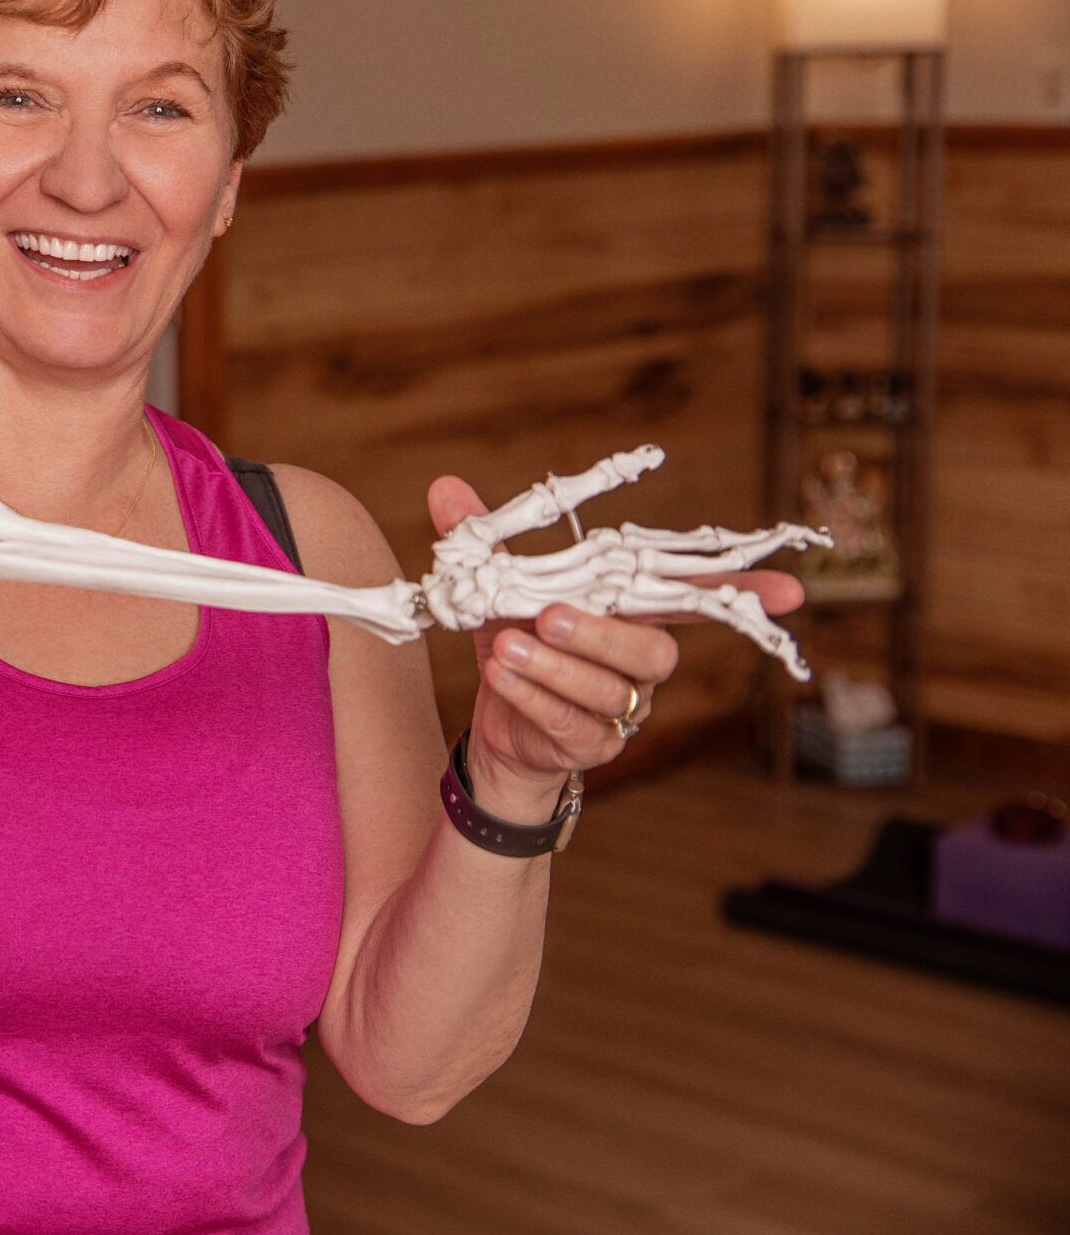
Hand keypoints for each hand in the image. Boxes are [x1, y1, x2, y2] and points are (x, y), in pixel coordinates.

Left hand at [427, 476, 803, 825]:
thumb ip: (481, 542)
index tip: (789, 591)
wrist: (496, 729)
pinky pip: (572, 723)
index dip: (741, 594)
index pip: (692, 599)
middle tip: (550, 617)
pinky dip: (534, 697)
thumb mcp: (492, 591)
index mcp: (629, 614)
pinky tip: (500, 677)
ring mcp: (621, 709)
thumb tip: (445, 488)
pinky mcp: (592, 746)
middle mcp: (638, 663)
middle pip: (653, 650)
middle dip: (603, 632)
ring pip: (610, 690)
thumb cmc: (514, 645)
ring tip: (505, 648)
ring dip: (556, 668)